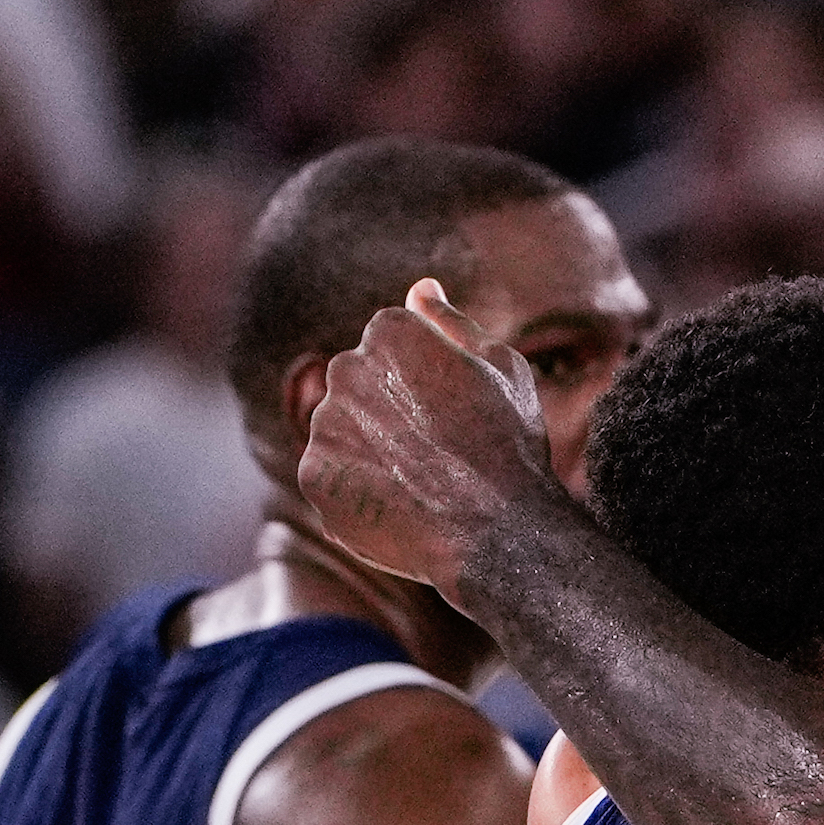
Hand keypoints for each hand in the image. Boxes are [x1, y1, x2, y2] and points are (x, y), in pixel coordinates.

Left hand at [298, 280, 560, 593]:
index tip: (453, 415)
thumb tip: (420, 290)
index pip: (388, 346)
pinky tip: (402, 508)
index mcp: (389, 331)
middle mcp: (346, 369)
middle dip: (390, 413)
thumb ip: (451, 324)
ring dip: (373, 453)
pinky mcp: (313, 477)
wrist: (498, 534)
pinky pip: (332, 479)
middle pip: (358, 385)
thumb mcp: (502, 368)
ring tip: (422, 485)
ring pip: (342, 432)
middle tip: (440, 454)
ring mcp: (325, 425)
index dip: (425, 384)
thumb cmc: (510, 446)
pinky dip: (360, 494)